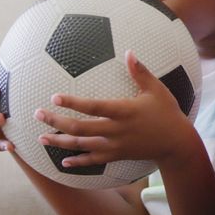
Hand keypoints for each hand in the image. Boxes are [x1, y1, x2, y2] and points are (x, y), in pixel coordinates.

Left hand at [35, 51, 196, 168]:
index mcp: (124, 111)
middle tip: (38, 115)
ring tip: (41, 138)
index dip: (73, 103)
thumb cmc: (167, 112)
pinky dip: (78, 162)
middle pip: (79, 128)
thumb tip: (129, 52)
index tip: (54, 97)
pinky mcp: (117, 155)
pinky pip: (93, 160)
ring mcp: (115, 145)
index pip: (93, 106)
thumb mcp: (156, 89)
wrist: (176, 142)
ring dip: (60, 142)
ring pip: (82, 145)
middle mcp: (116, 130)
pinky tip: (64, 162)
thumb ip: (140, 72)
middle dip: (56, 121)